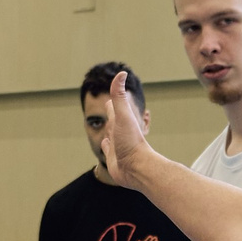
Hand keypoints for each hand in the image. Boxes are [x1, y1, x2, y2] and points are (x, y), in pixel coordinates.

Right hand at [94, 73, 157, 187]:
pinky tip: (106, 143)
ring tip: (108, 124)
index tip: (114, 88)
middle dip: (111, 111)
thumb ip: (120, 96)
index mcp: (120, 121)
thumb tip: (122, 73)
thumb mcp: (123, 116)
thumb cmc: (130, 142)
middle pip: (113, 119)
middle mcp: (119, 132)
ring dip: (108, 128)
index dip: (113, 97)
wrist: (136, 168)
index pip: (115, 105)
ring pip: (110, 134)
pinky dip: (105, 145)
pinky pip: (107, 149)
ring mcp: (116, 145)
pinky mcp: (112, 158)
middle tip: (109, 104)